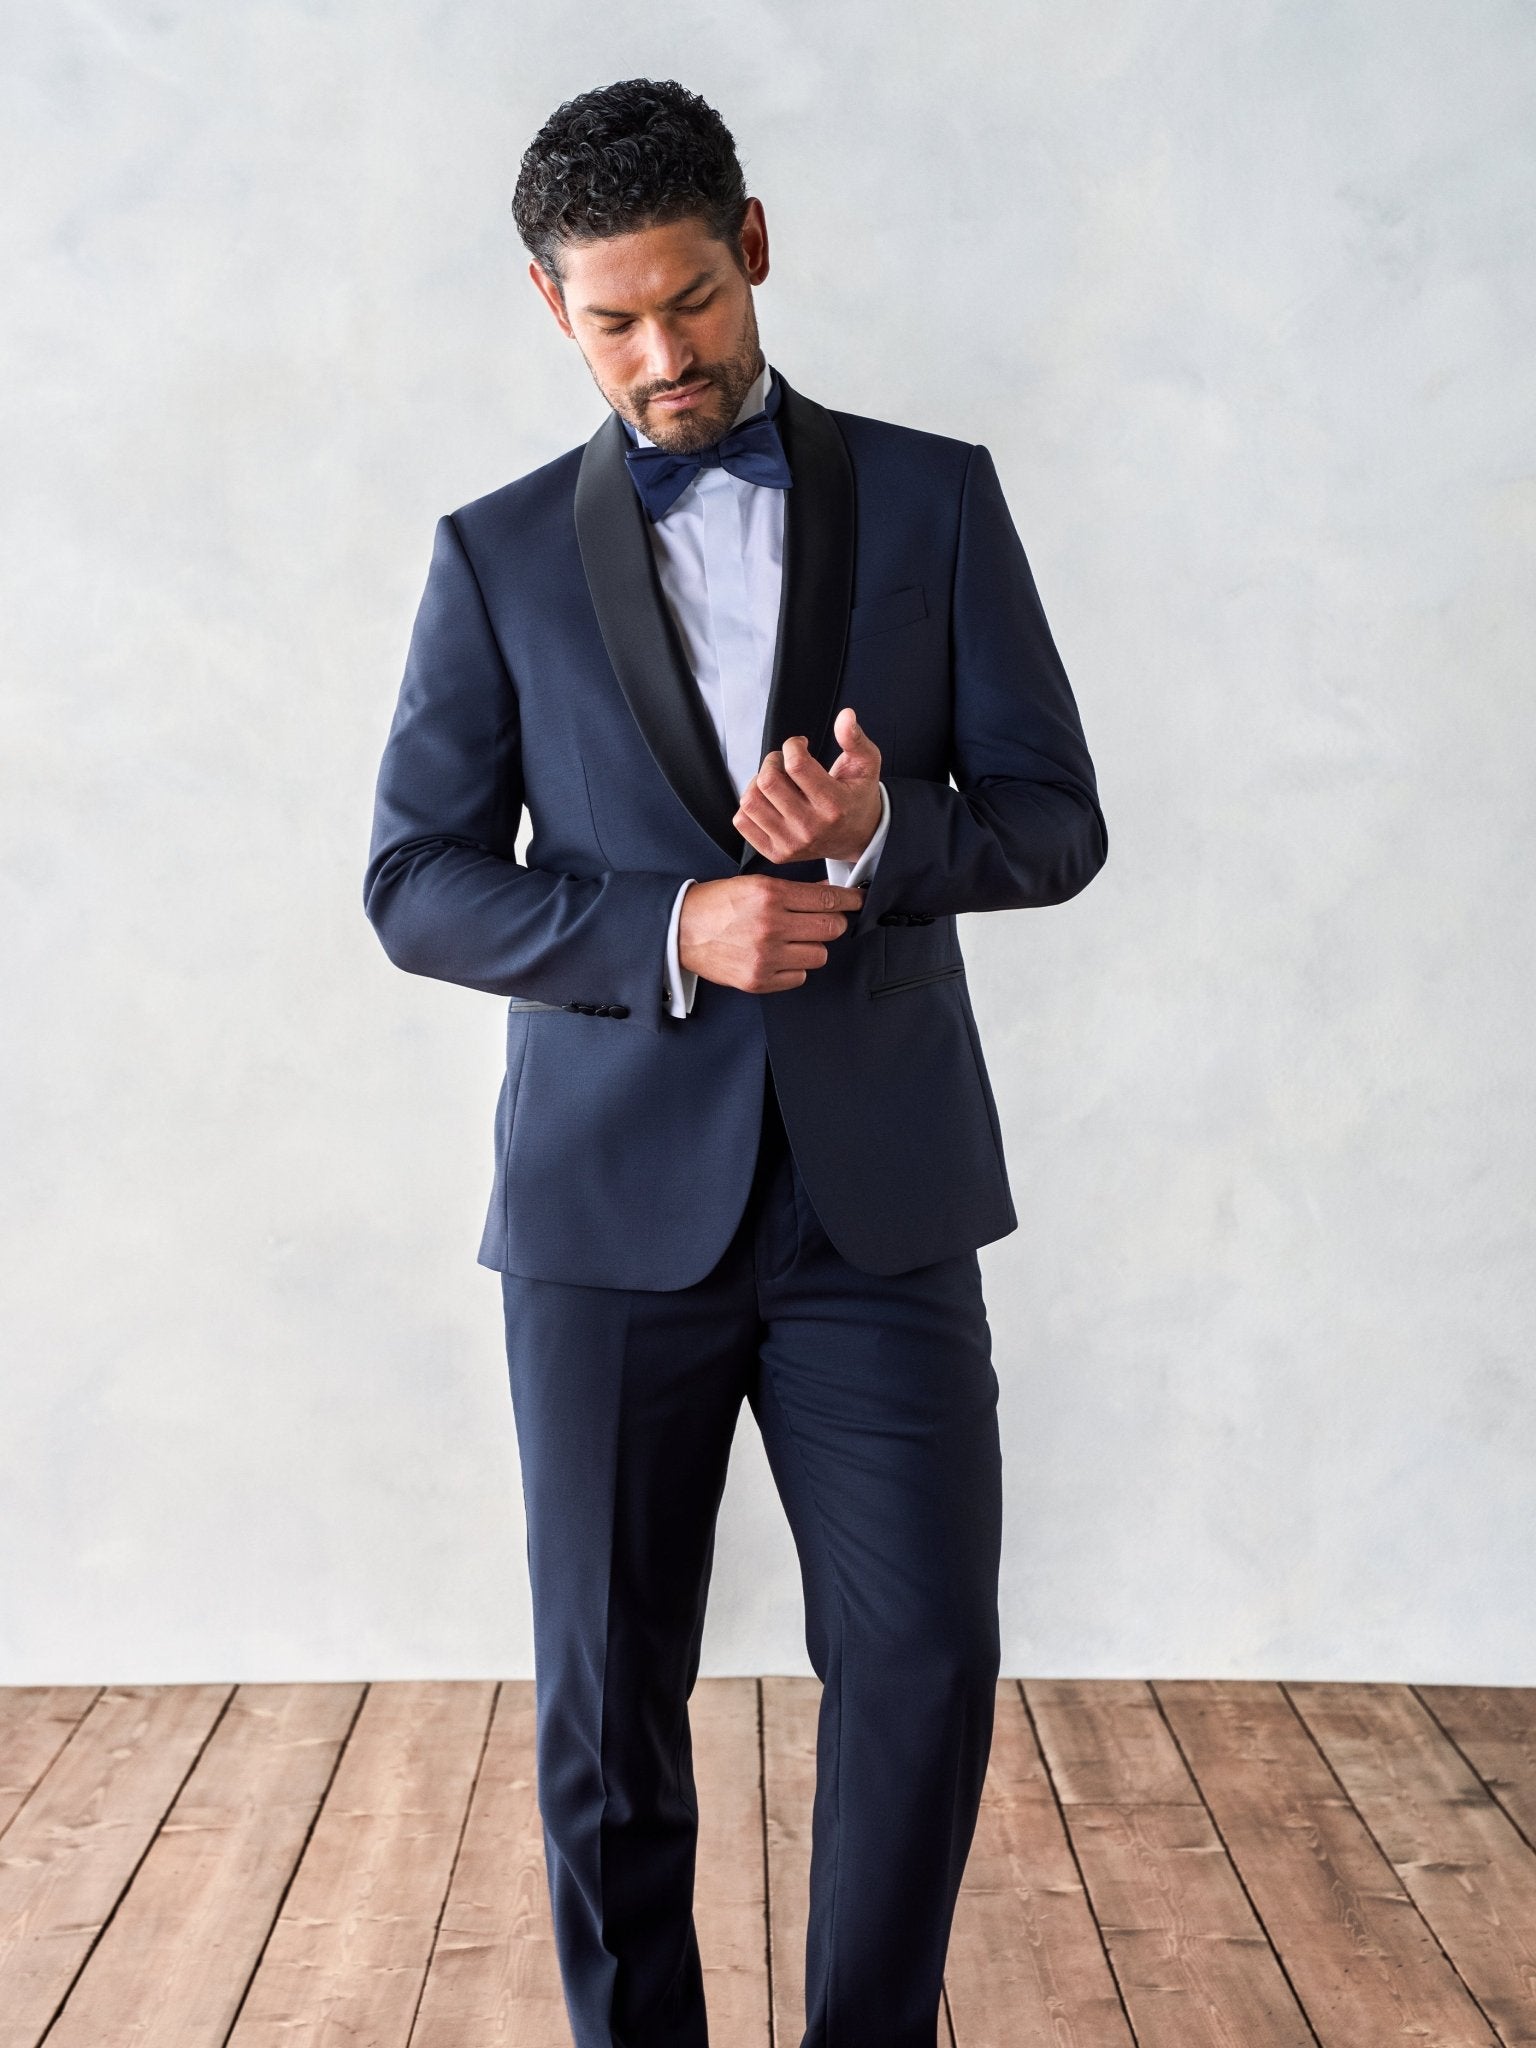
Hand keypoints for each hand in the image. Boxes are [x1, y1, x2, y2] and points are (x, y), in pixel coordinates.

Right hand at [678, 876, 865, 994]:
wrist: (681, 931)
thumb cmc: (716, 905)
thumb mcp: (754, 885)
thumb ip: (794, 890)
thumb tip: (828, 891)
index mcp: (770, 895)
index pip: (827, 899)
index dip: (849, 900)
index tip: (857, 901)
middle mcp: (771, 926)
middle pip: (832, 928)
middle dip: (832, 923)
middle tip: (823, 921)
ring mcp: (766, 956)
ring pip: (819, 955)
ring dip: (812, 946)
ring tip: (793, 940)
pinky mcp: (759, 980)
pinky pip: (800, 977)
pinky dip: (794, 967)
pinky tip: (778, 957)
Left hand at [733, 706, 882, 864]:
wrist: (857, 838)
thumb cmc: (857, 795)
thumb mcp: (866, 764)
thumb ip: (855, 739)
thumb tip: (846, 715)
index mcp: (834, 805)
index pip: (796, 765)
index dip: (792, 745)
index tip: (799, 744)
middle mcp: (811, 828)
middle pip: (768, 781)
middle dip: (772, 760)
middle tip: (783, 761)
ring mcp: (791, 844)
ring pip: (751, 801)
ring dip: (757, 782)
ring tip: (774, 780)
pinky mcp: (776, 854)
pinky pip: (743, 822)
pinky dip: (750, 804)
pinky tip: (768, 800)